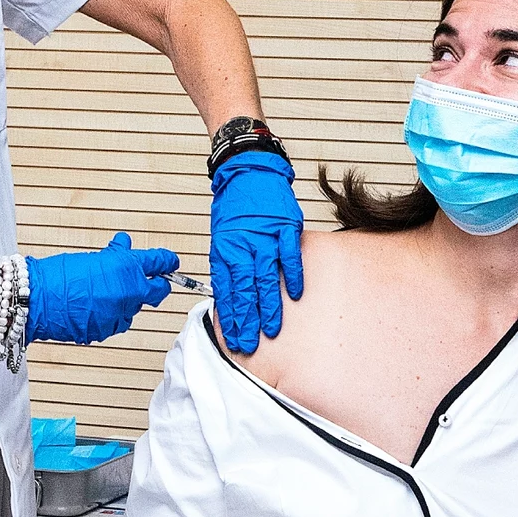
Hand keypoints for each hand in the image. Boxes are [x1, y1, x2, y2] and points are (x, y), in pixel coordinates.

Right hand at [25, 233, 179, 344]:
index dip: (167, 261)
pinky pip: (116, 321)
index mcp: (127, 269)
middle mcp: (129, 293)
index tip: (171, 261)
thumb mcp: (92, 258)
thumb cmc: (59, 275)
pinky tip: (94, 307)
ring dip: (127, 301)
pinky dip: (111, 314)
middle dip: (157, 286)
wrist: (36, 298)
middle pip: (158, 292)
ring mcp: (119, 314)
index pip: (159, 263)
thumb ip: (115, 256)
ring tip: (104, 293)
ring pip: (134, 308)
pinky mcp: (106, 330)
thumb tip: (125, 246)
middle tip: (153, 282)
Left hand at [210, 152, 303, 353]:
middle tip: (249, 343)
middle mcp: (244, 247)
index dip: (230, 317)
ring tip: (271, 329)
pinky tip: (295, 295)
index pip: (226, 291)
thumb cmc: (235, 208)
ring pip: (266, 278)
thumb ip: (228, 266)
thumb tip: (228, 298)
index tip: (233, 337)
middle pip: (245, 290)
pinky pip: (289, 257)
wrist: (248, 173)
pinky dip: (293, 276)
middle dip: (246, 320)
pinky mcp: (284, 228)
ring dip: (269, 306)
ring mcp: (265, 238)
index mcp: (225, 250)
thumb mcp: (222, 238)